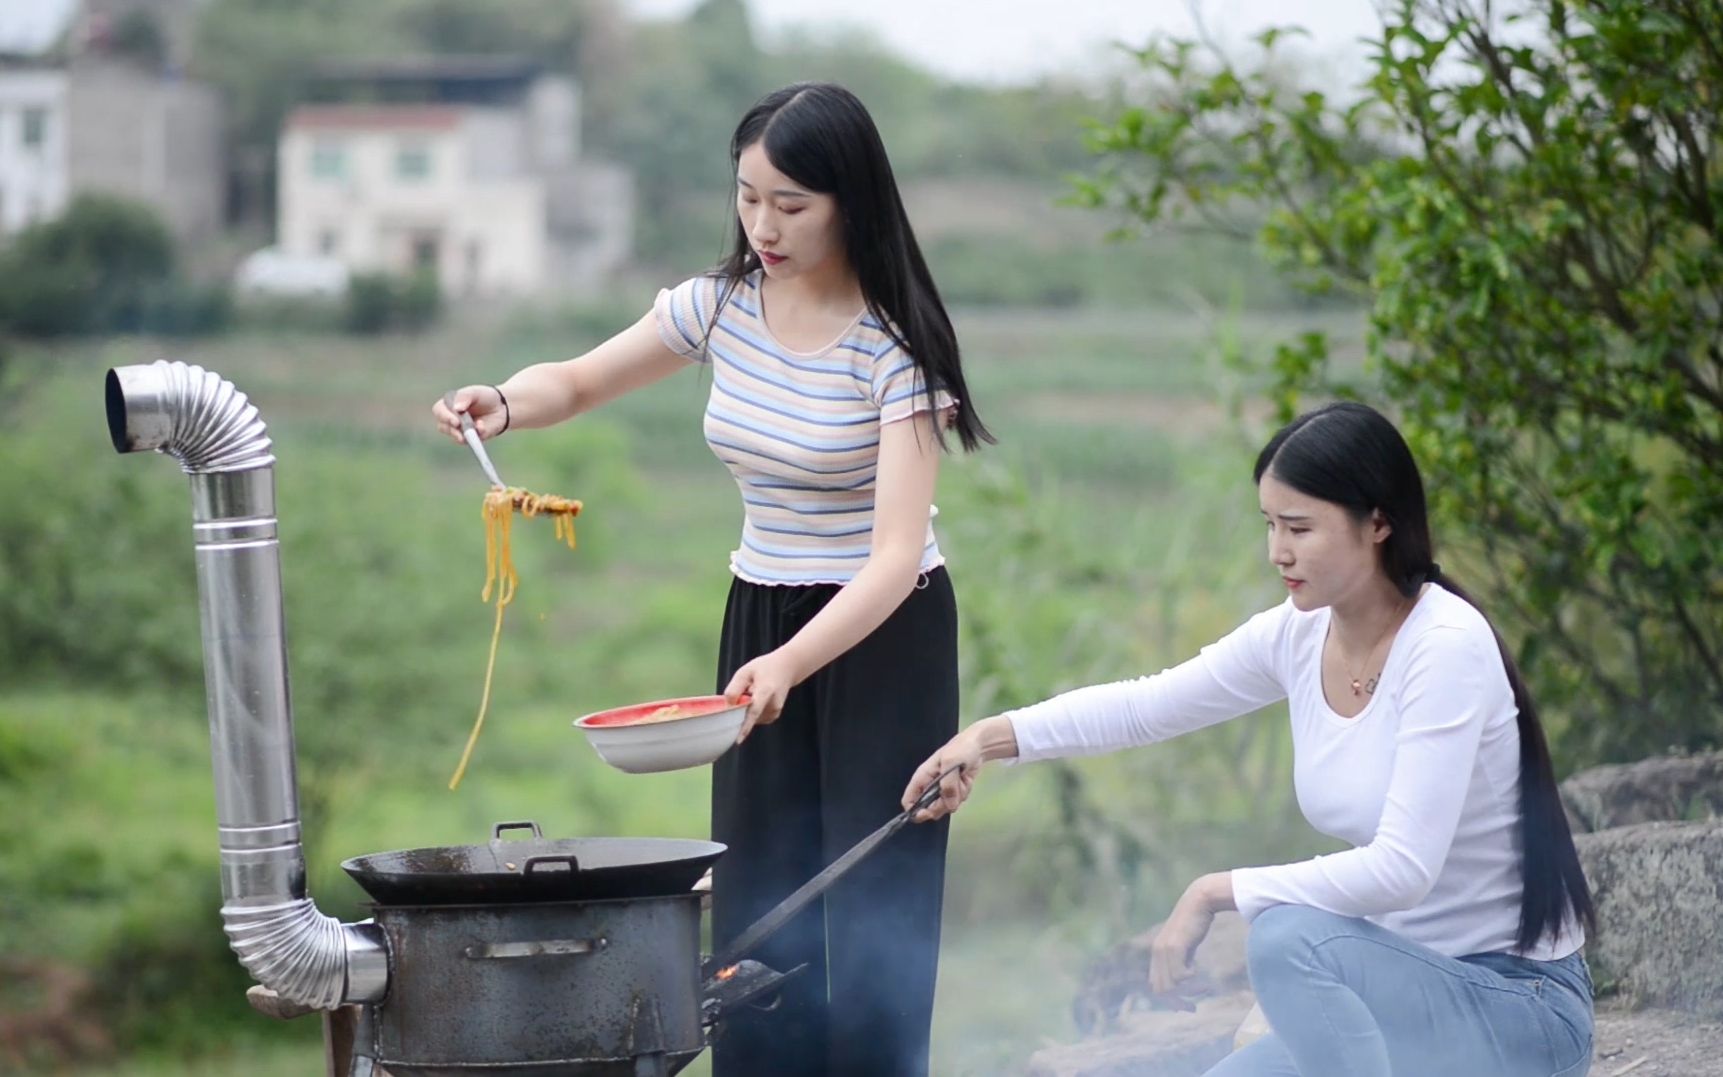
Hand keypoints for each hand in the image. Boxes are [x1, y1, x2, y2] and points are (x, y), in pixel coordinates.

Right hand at [433, 385, 507, 442]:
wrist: (503, 406)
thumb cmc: (485, 397)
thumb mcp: (475, 392)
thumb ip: (465, 397)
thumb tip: (456, 408)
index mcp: (449, 405)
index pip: (438, 411)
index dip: (444, 416)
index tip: (454, 420)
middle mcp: (451, 419)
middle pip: (443, 426)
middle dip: (451, 428)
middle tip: (460, 426)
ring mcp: (461, 430)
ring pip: (455, 436)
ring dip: (463, 433)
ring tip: (474, 427)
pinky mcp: (472, 438)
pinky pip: (470, 441)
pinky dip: (475, 435)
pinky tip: (482, 427)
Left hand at [724, 648, 802, 741]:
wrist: (787, 668)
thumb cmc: (764, 668)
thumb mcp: (746, 671)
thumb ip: (735, 688)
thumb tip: (728, 706)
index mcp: (766, 691)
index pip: (754, 712)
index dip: (745, 726)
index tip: (738, 740)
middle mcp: (773, 705)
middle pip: (749, 716)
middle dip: (739, 710)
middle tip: (742, 693)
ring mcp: (774, 712)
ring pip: (750, 718)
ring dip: (745, 710)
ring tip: (752, 692)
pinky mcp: (773, 716)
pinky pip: (754, 718)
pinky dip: (751, 712)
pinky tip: (756, 699)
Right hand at [901, 729, 982, 821]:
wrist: (977, 747)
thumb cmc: (959, 749)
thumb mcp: (951, 762)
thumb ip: (948, 785)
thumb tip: (949, 805)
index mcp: (922, 778)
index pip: (909, 801)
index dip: (915, 811)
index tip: (928, 813)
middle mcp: (929, 787)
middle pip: (929, 810)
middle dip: (943, 805)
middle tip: (954, 792)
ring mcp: (942, 791)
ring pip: (945, 807)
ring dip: (957, 797)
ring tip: (961, 780)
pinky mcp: (954, 792)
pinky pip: (957, 802)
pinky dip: (964, 793)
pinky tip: (966, 781)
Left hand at [1149, 875, 1223, 999]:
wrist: (1199, 902)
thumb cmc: (1195, 923)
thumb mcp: (1185, 945)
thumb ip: (1181, 960)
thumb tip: (1185, 980)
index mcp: (1157, 955)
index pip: (1156, 986)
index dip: (1169, 1000)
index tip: (1186, 1006)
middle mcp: (1157, 953)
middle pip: (1161, 990)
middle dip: (1177, 1002)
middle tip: (1193, 1007)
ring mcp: (1164, 950)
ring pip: (1171, 985)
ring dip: (1189, 992)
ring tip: (1204, 989)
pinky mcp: (1175, 946)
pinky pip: (1179, 975)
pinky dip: (1191, 981)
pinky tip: (1201, 974)